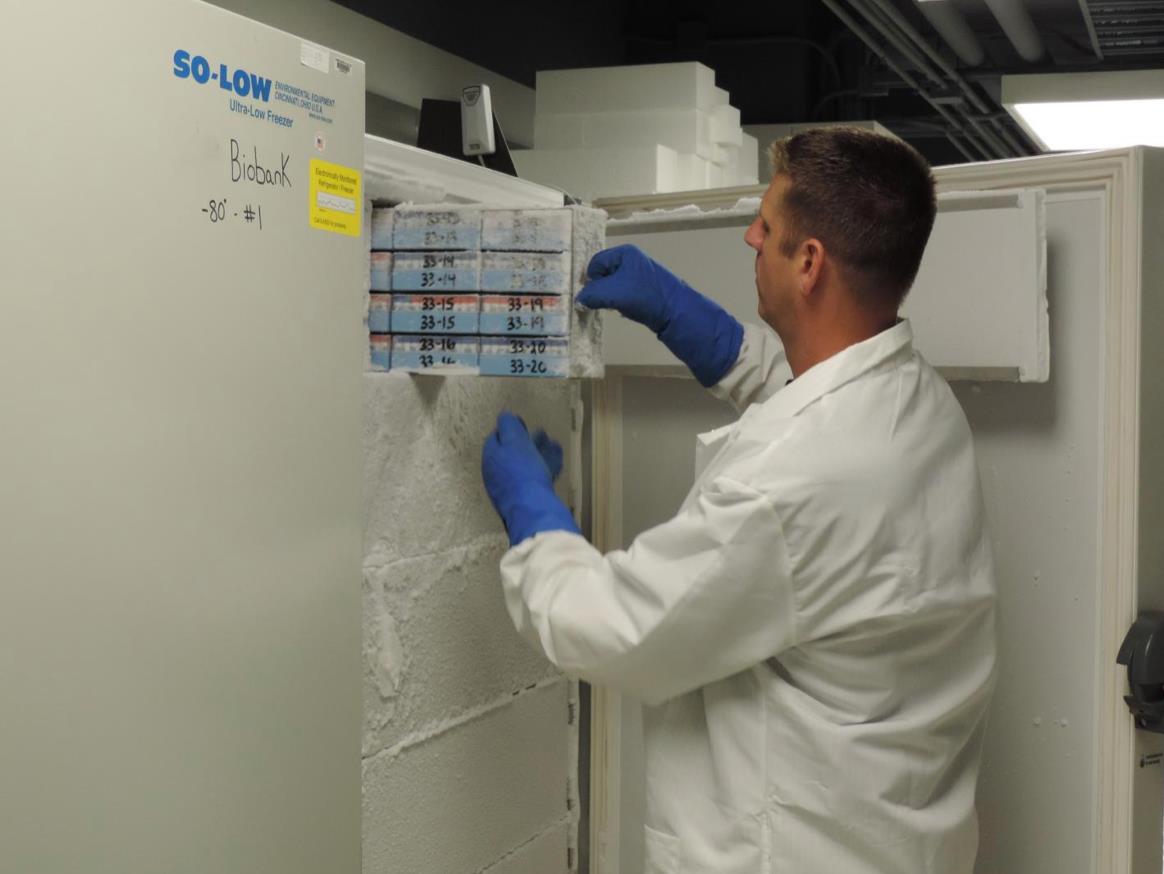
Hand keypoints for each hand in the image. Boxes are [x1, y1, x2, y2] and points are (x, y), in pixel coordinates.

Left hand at [481, 412, 579, 546]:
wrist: (534, 507)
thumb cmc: (522, 469)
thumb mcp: (514, 440)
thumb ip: (509, 426)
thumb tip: (504, 416)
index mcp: (491, 458)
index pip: (495, 438)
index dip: (508, 429)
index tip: (522, 423)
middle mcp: (497, 473)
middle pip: (511, 453)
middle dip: (526, 441)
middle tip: (541, 433)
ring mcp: (511, 487)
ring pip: (526, 465)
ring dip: (539, 452)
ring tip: (553, 443)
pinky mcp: (526, 497)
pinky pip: (535, 477)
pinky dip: (545, 466)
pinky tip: (557, 461)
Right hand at [577, 244, 744, 387]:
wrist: (677, 314)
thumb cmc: (644, 297)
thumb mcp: (613, 293)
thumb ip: (591, 294)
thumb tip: (578, 300)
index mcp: (624, 253)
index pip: (594, 263)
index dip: (589, 280)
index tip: (588, 297)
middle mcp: (631, 260)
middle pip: (603, 274)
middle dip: (599, 289)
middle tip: (597, 304)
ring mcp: (639, 275)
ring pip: (612, 286)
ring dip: (609, 298)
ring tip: (613, 308)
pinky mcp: (644, 290)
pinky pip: (622, 294)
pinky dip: (620, 303)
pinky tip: (625, 311)